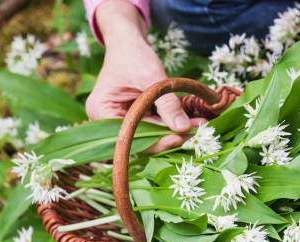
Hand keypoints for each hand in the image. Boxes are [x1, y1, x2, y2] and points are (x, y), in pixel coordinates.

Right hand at [85, 0, 204, 152]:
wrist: (129, 42)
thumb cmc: (134, 55)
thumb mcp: (152, 78)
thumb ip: (167, 104)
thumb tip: (183, 129)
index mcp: (100, 111)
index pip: (128, 137)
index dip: (154, 141)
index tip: (179, 138)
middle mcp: (107, 120)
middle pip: (140, 138)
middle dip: (169, 136)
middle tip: (196, 132)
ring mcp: (121, 120)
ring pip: (151, 134)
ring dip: (174, 131)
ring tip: (199, 124)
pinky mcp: (135, 118)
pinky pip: (155, 126)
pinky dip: (172, 123)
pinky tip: (192, 120)